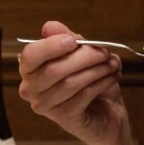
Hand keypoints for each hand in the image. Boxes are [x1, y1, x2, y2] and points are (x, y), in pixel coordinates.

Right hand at [18, 20, 126, 144]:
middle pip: (53, 70)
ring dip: (97, 70)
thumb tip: (49, 26)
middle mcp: (31, 90)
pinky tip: (112, 77)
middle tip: (105, 52)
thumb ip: (67, 39)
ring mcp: (45, 106)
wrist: (106, 113)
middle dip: (83, 57)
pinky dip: (101, 83)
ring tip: (113, 63)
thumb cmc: (89, 80)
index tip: (73, 41)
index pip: (30, 56)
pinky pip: (83, 96)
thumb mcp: (80, 54)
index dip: (50, 46)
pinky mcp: (64, 118)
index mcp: (30, 69)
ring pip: (70, 83)